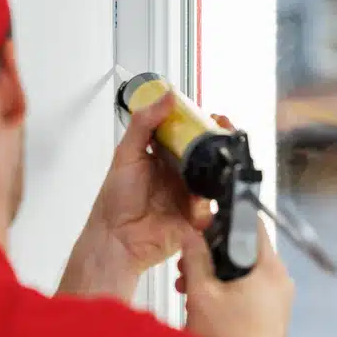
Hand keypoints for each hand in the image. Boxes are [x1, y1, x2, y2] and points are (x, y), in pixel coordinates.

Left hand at [57, 93, 212, 302]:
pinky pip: (212, 208)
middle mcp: (179, 174)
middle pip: (207, 154)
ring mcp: (189, 196)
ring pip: (214, 179)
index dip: (202, 124)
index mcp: (165, 156)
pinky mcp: (196, 218)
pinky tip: (197, 202)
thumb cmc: (115, 202)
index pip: (189, 134)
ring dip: (215, 173)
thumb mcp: (126, 155)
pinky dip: (208, 204)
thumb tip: (165, 96)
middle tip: (221, 136)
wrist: (116, 239)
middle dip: (219, 145)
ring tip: (210, 170)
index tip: (211, 115)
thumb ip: (144, 124)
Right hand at [176, 219, 294, 336]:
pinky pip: (246, 293)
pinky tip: (202, 305)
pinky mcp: (269, 318)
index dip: (222, 221)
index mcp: (269, 269)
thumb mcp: (202, 295)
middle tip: (189, 263)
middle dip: (212, 254)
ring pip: (242, 273)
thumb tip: (191, 236)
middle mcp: (279, 282)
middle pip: (244, 250)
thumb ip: (195, 258)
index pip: (251, 225)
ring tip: (190, 287)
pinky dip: (224, 293)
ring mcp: (276, 302)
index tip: (203, 226)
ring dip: (214, 275)